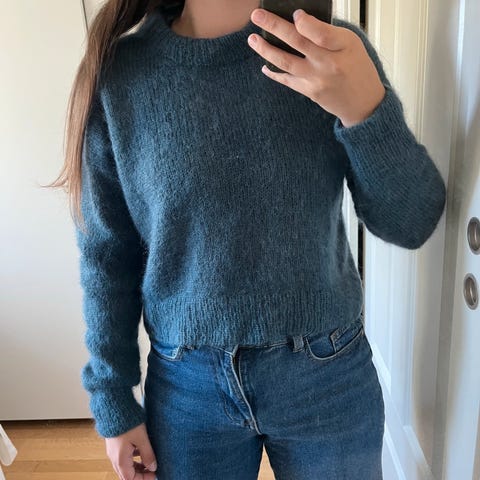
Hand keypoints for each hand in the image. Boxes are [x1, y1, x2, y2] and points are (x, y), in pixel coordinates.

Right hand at [105, 422, 156, 479]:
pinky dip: (133, 459)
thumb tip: (153, 467)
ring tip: (148, 462)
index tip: (154, 475)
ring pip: (125, 466)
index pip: (130, 479)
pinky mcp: (114, 444)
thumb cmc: (127, 423)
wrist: (114, 408)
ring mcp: (113, 451)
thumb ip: (148, 454)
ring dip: (136, 467)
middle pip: (127, 474)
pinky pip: (123, 457)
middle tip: (152, 470)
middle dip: (140, 475)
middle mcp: (114, 458)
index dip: (143, 479)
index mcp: (120, 460)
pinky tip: (141, 451)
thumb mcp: (141, 438)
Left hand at [247, 8, 385, 126]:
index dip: (305, 23)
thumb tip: (301, 21)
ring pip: (287, 62)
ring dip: (266, 50)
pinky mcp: (309, 91)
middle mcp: (329, 63)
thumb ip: (328, 33)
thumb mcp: (352, 44)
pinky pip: (287, 80)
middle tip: (256, 16)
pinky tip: (264, 65)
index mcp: (343, 46)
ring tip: (252, 39)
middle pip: (298, 42)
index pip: (321, 33)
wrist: (363, 103)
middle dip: (274, 27)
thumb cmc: (357, 69)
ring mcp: (317, 79)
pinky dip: (274, 72)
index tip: (295, 14)